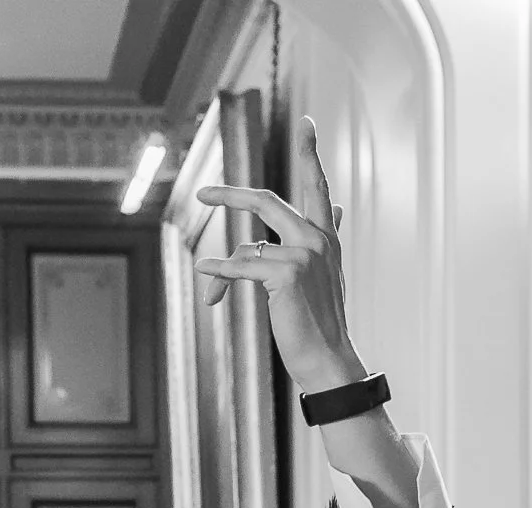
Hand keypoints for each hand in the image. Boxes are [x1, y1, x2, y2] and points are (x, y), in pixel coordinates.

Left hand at [196, 117, 362, 395]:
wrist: (328, 361)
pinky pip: (243, 265)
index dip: (310, 154)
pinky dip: (220, 271)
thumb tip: (322, 218)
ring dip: (223, 271)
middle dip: (231, 195)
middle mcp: (317, 238)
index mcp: (326, 237)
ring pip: (247, 245)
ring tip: (209, 292)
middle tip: (203, 193)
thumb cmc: (317, 325)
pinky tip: (204, 271)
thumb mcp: (319, 279)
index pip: (316, 188)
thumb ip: (318, 244)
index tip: (307, 123)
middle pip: (266, 201)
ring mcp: (304, 254)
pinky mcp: (287, 274)